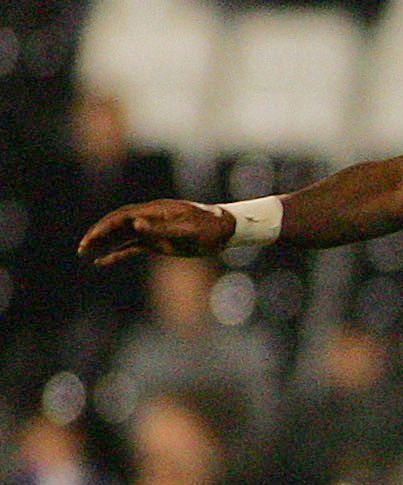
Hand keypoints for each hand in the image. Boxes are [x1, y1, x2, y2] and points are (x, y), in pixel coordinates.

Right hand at [78, 199, 235, 267]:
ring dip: (103, 244)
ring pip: (122, 236)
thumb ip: (162, 228)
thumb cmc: (210, 228)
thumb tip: (136, 223)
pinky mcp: (158, 243)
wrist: (226, 231)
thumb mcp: (188, 230)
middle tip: (81, 247)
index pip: (122, 217)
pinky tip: (102, 261)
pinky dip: (117, 253)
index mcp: (155, 211)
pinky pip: (132, 248)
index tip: (91, 238)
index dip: (105, 226)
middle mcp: (150, 219)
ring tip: (84, 253)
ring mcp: (153, 231)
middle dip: (98, 235)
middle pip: (117, 225)